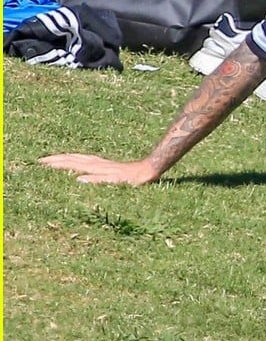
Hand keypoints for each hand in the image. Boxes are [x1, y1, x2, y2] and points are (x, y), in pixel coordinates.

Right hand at [39, 153, 161, 185]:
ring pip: (79, 157)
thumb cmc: (132, 179)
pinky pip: (87, 159)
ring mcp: (102, 162)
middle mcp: (96, 163)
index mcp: (95, 167)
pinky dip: (77, 158)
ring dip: (65, 157)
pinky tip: (79, 160)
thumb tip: (78, 179)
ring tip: (55, 158)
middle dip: (57, 159)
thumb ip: (96, 180)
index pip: (71, 164)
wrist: (148, 170)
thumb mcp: (114, 182)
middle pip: (72, 158)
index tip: (41, 163)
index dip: (56, 164)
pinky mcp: (108, 164)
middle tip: (41, 160)